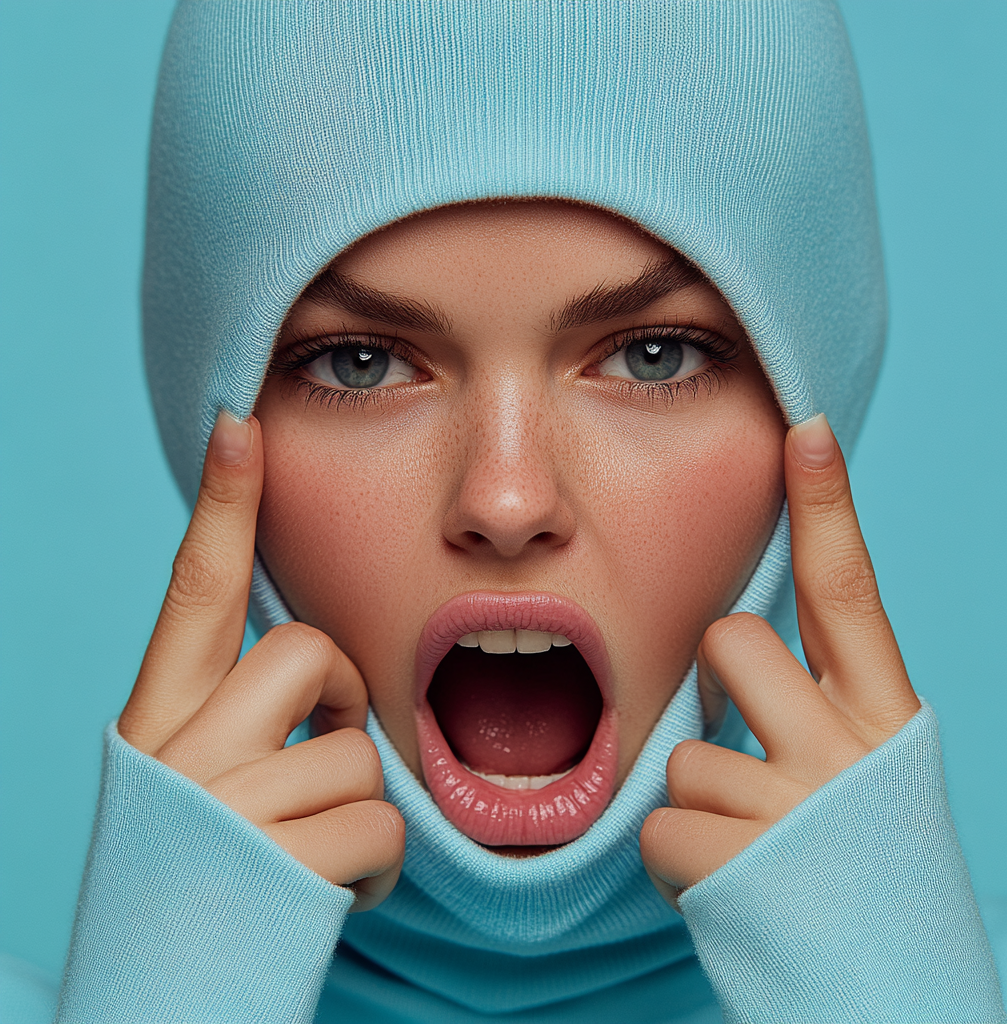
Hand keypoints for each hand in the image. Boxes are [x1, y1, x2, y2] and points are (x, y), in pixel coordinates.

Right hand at [118, 412, 403, 909]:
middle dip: (336, 703)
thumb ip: (242, 712)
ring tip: (307, 849)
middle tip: (310, 767)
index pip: (194, 588)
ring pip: (356, 750)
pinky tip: (325, 893)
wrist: (169, 988)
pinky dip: (374, 866)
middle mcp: (176, 749)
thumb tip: (320, 663)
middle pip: (306, 652)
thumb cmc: (203, 872)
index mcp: (157, 719)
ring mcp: (222, 807)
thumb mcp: (202, 780)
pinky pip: (380, 825)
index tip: (239, 422)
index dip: (222, 504)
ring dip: (354, 805)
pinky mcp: (275, 865)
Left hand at [640, 413, 919, 902]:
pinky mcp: (743, 863)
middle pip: (733, 644)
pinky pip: (661, 828)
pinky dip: (678, 865)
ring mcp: (800, 807)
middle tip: (756, 764)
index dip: (826, 507)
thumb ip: (808, 705)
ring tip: (754, 849)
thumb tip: (729, 650)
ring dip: (702, 802)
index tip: (803, 429)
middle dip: (723, 691)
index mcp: (886, 720)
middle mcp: (853, 750)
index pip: (848, 591)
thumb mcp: (855, 775)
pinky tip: (731, 891)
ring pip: (689, 749)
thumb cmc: (855, 872)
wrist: (891, 996)